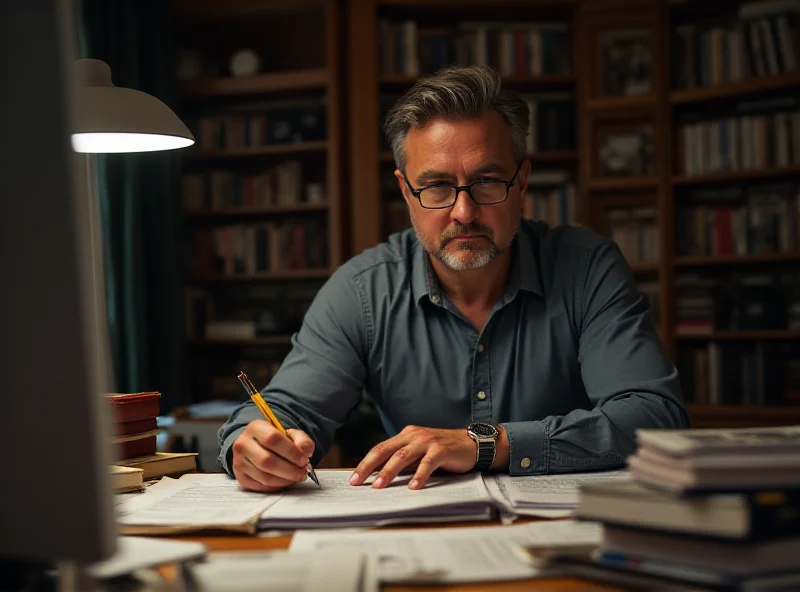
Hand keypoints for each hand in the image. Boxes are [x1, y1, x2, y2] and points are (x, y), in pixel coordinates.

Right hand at [232, 420, 314, 491]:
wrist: (257, 447)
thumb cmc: (277, 441)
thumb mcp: (291, 434)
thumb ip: (302, 441)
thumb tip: (306, 452)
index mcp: (255, 427)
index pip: (272, 439)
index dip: (291, 451)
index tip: (304, 459)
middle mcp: (243, 444)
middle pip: (267, 461)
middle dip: (289, 470)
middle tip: (302, 473)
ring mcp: (239, 462)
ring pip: (264, 477)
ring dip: (285, 480)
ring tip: (296, 477)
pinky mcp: (241, 477)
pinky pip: (261, 487)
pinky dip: (277, 487)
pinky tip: (286, 481)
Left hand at [349, 426, 476, 490]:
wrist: (472, 443)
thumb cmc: (443, 451)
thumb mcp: (420, 452)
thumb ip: (404, 460)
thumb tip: (381, 476)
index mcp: (406, 435)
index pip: (380, 448)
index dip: (365, 463)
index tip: (354, 478)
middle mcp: (413, 435)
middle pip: (386, 450)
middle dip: (369, 467)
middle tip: (357, 482)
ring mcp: (427, 441)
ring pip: (402, 456)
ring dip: (389, 472)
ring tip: (379, 486)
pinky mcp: (441, 450)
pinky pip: (427, 463)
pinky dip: (419, 475)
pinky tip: (413, 487)